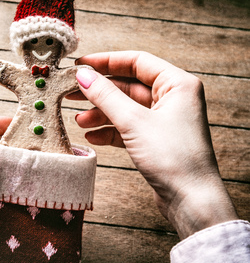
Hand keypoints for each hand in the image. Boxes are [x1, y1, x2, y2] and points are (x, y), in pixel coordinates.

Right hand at [70, 51, 237, 238]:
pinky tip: (93, 137)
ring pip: (125, 108)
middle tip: (71, 93)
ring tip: (79, 122)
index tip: (79, 66)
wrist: (190, 200)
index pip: (136, 62)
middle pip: (128, 86)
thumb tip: (82, 76)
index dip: (105, 62)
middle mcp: (172, 98)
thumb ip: (105, 96)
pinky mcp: (155, 140)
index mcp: (176, 84)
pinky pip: (127, 127)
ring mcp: (164, 120)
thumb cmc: (173, 157)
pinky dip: (109, 130)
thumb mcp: (133, 122)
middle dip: (99, 92)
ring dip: (101, 114)